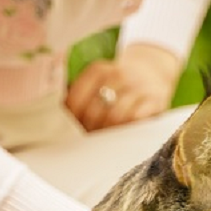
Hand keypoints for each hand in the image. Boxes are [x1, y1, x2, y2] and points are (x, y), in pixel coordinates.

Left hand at [66, 44, 180, 130]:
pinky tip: (125, 134)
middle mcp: (118, 74)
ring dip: (108, 134)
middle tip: (89, 141)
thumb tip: (55, 119)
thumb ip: (78, 95)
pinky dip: (128, 129)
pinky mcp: (155, 100)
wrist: (153, 71)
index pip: (76, 100)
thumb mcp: (98, 81)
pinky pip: (136, 120)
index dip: (72, 120)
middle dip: (90, 130)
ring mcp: (138, 86)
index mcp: (99, 70)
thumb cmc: (117, 86)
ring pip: (115, 118)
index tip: (72, 131)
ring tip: (105, 141)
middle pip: (94, 112)